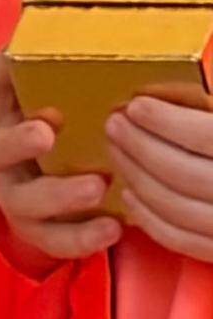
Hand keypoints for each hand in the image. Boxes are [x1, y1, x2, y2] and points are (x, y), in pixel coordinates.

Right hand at [0, 54, 120, 267]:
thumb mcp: (50, 94)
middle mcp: (2, 155)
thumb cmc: (57, 130)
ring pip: (23, 200)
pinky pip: (52, 240)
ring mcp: (15, 195)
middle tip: (49, 133)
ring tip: (98, 186)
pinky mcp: (36, 231)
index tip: (22, 80)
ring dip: (58, 194)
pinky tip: (113, 228)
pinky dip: (80, 237)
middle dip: (18, 142)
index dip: (1, 77)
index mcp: (6, 111)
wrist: (44, 191)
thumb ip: (44, 64)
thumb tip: (48, 21)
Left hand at [107, 94, 212, 260]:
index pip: (208, 138)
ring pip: (179, 210)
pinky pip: (188, 242)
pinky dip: (153, 220)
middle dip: (141, 148)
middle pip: (185, 174)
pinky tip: (133, 196)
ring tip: (118, 152)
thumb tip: (203, 76)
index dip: (168, 121)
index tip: (138, 105)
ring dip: (138, 179)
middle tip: (115, 124)